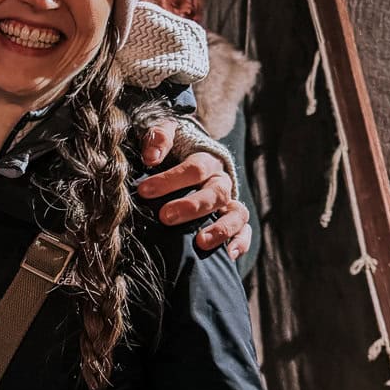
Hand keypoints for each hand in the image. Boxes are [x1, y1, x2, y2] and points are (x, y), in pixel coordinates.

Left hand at [136, 130, 251, 260]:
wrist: (190, 155)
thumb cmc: (173, 149)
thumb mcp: (166, 134)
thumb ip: (159, 137)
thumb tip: (151, 157)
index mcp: (206, 159)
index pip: (195, 168)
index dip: (170, 179)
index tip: (144, 191)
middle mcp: (221, 180)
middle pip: (216, 192)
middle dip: (191, 206)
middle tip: (165, 216)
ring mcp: (230, 201)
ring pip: (236, 213)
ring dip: (221, 228)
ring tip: (200, 242)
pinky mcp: (235, 220)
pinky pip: (245, 231)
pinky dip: (240, 242)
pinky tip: (228, 255)